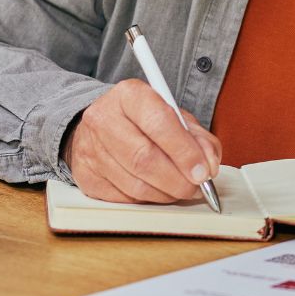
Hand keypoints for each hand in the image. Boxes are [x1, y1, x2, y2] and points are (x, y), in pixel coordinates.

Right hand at [62, 79, 221, 204]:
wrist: (101, 125)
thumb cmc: (142, 120)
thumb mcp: (174, 116)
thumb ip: (197, 137)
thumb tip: (209, 164)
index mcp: (129, 95)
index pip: (159, 123)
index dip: (185, 151)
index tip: (203, 170)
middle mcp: (104, 118)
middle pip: (144, 158)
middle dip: (178, 179)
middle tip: (197, 187)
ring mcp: (90, 149)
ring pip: (135, 184)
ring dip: (166, 193)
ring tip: (181, 190)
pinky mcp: (85, 176)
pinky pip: (123, 197)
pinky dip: (148, 200)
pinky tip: (158, 191)